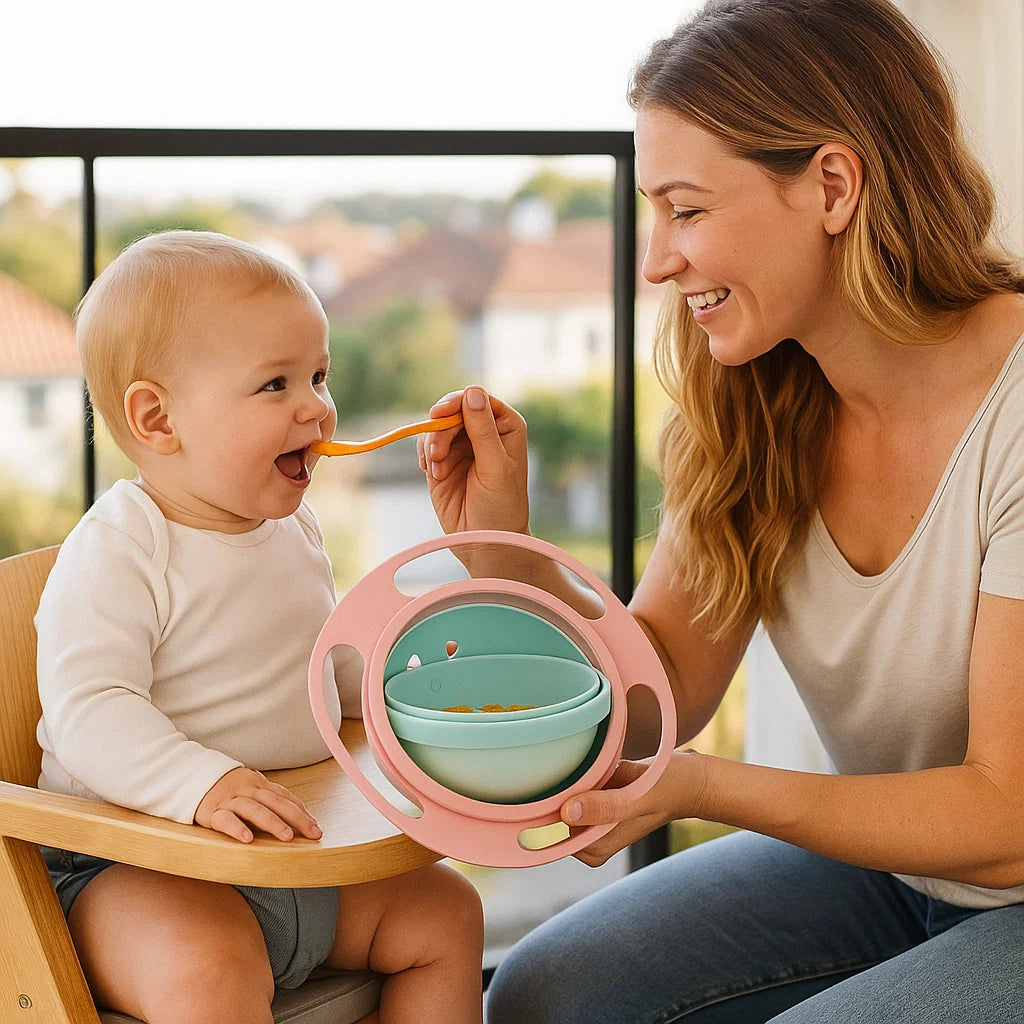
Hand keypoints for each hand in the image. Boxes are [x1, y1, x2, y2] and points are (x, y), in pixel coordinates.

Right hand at [194, 766, 322, 843]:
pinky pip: (224, 820)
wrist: (190, 776)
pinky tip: (247, 839)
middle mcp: (247, 790)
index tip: (316, 826)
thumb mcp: (250, 789)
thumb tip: (299, 814)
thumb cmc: (227, 789)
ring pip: (254, 809)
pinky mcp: (210, 812)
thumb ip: (270, 798)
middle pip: (275, 802)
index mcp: (259, 784)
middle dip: (296, 818)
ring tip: (287, 837)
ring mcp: (229, 800)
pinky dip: (237, 828)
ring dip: (272, 823)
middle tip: (313, 833)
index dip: (301, 811)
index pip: (284, 797)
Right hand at [416, 386, 528, 536]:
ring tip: (438, 471)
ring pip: (436, 427)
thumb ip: (483, 431)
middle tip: (437, 455)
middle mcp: (483, 431)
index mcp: (505, 426)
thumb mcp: (496, 467)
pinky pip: (425, 445)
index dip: (457, 402)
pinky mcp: (442, 461)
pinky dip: (425, 456)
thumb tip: (472, 392)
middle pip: (452, 410)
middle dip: (440, 430)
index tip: (439, 414)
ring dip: (432, 445)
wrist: (484, 542)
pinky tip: (433, 474)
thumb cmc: (501, 506)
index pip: (478, 399)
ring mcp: (461, 445)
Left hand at [560, 750, 707, 866]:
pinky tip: (608, 764)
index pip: (552, 834)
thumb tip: (567, 813)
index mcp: (597, 847)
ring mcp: (597, 815)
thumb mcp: (638, 798)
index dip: (552, 809)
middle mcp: (593, 834)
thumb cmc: (670, 789)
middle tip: (592, 773)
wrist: (693, 778)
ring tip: (604, 769)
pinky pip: (580, 782)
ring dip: (576, 777)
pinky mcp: (601, 796)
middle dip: (565, 789)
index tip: (565, 787)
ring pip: (566, 795)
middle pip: (556, 812)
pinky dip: (586, 770)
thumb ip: (606, 808)